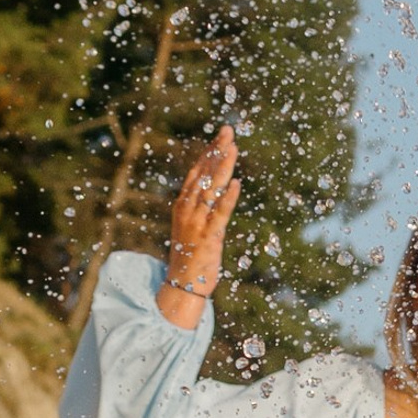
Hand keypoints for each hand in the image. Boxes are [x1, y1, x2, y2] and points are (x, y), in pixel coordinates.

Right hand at [163, 126, 240, 304]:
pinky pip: (220, 214)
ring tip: (233, 148)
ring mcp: (197, 223)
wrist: (182, 286)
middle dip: (217, 152)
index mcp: (182, 205)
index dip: (209, 153)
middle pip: (203, 175)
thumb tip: (212, 192)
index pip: (196, 172)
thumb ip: (200, 209)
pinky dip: (228, 198)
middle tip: (228, 131)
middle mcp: (188, 210)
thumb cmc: (189, 257)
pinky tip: (236, 183)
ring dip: (223, 168)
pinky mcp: (209, 238)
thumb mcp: (191, 227)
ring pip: (211, 190)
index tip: (220, 137)